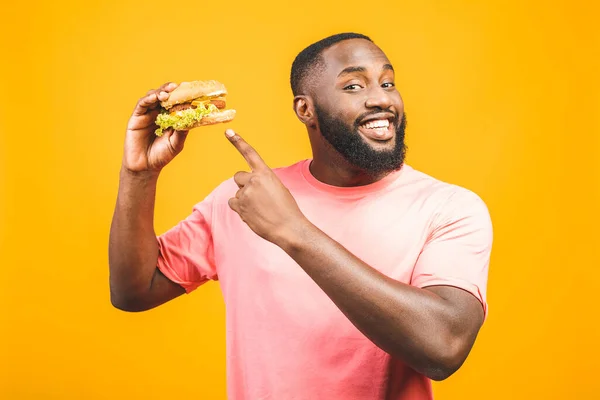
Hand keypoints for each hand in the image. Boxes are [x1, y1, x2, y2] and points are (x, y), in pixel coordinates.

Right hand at [123, 82, 188, 173]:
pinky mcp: (136, 118)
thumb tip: (191, 118)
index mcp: (169, 118)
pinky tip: (156, 97)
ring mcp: (147, 114)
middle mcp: (158, 113)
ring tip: (167, 93)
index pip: (176, 103)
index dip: (182, 96)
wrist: (145, 167)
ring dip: (160, 92)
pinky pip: (142, 105)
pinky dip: (148, 99)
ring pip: (153, 97)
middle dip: (171, 90)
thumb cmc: (161, 155)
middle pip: (165, 97)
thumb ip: (182, 131)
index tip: (190, 90)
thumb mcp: (176, 143)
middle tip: (177, 86)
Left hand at [225, 129, 307, 243]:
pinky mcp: (240, 206)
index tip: (228, 132)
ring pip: (237, 193)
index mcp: (265, 173)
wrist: (288, 228)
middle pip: (238, 177)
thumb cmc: (286, 209)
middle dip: (243, 185)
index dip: (238, 142)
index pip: (250, 153)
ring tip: (259, 209)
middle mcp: (253, 180)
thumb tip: (248, 188)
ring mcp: (245, 194)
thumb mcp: (277, 188)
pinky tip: (252, 214)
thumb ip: (262, 183)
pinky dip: (240, 208)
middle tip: (256, 197)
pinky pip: (233, 203)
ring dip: (244, 200)